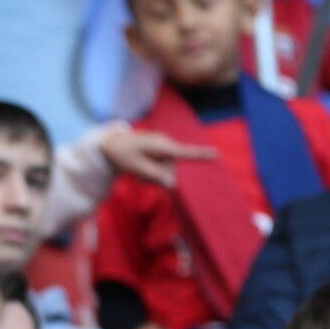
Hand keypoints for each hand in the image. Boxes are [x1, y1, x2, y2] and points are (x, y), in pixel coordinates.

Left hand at [98, 126, 217, 189]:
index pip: (184, 153)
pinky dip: (152, 172)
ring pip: (167, 170)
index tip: (217, 154)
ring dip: (154, 176)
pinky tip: (141, 168)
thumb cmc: (123, 155)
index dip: (201, 155)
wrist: (111, 144)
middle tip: (139, 175)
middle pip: (173, 170)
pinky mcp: (161, 151)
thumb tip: (174, 184)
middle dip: (159, 177)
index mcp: (162, 146)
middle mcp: (166, 145)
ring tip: (138, 170)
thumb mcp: (136, 168)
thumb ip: (155, 176)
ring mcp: (164, 147)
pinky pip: (162, 167)